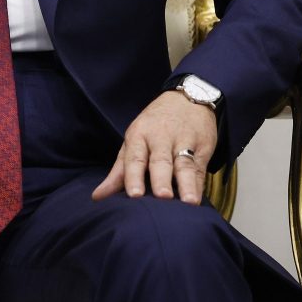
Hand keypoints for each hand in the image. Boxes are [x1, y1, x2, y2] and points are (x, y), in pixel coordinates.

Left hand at [92, 90, 216, 204]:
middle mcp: (160, 138)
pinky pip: (200, 168)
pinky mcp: (203, 147)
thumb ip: (118, 172)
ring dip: (186, 184)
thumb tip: (98, 197)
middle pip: (160, 161)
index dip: (134, 177)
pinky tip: (197, 199)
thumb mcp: (133, 142)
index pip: (135, 158)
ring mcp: (183, 142)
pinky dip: (199, 184)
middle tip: (162, 196)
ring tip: (189, 202)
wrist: (187, 98)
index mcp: (138, 136)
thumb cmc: (153, 127)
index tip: (134, 195)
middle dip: (160, 179)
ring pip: (184, 165)